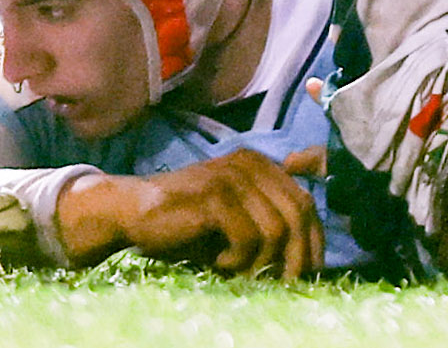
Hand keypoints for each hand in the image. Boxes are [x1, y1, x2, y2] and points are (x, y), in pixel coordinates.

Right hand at [55, 148, 322, 277]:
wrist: (133, 212)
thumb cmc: (187, 222)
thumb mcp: (234, 217)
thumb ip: (267, 223)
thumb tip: (306, 260)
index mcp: (261, 164)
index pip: (305, 201)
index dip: (314, 238)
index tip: (312, 271)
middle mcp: (251, 163)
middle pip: (298, 213)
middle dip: (298, 255)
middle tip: (285, 283)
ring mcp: (232, 177)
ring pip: (276, 229)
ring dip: (261, 261)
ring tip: (239, 270)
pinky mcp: (214, 196)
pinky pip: (248, 237)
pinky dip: (238, 259)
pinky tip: (219, 262)